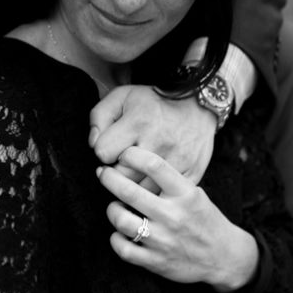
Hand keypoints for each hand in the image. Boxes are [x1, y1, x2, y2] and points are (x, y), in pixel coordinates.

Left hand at [89, 85, 215, 187]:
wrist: (198, 105)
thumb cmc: (154, 102)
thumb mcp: (122, 96)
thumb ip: (99, 117)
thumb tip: (93, 144)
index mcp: (139, 123)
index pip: (102, 152)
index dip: (103, 149)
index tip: (112, 146)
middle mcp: (158, 143)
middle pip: (121, 176)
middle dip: (117, 170)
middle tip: (123, 160)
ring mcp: (176, 162)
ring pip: (141, 191)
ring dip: (135, 184)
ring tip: (137, 170)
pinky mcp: (190, 174)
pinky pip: (163, 195)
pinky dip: (155, 191)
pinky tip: (153, 179)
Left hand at [96, 146, 258, 292]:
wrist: (224, 257)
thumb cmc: (204, 219)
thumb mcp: (195, 193)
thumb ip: (169, 180)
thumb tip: (134, 163)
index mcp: (185, 194)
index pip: (153, 165)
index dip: (131, 155)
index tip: (122, 154)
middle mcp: (173, 215)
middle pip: (129, 191)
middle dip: (109, 178)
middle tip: (102, 173)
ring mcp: (164, 240)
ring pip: (121, 220)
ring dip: (112, 210)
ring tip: (114, 206)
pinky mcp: (156, 262)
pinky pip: (123, 249)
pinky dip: (116, 238)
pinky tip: (119, 232)